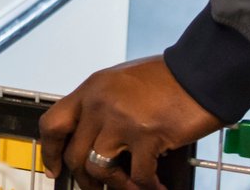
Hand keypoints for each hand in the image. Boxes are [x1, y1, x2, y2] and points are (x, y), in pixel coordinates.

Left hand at [39, 56, 222, 189]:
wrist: (200, 71)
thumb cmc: (167, 78)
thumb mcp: (121, 83)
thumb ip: (103, 107)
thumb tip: (95, 138)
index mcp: (91, 90)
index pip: (53, 123)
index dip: (49, 151)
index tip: (54, 168)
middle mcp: (99, 104)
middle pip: (74, 153)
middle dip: (84, 178)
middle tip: (95, 187)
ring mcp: (121, 120)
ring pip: (98, 168)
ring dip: (116, 185)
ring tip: (131, 187)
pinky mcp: (146, 136)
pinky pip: (138, 175)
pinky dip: (147, 186)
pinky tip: (157, 186)